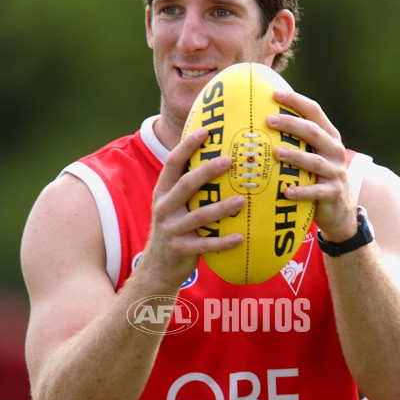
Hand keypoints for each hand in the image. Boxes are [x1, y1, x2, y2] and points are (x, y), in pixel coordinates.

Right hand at [140, 127, 245, 288]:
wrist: (157, 269)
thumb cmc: (175, 231)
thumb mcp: (173, 207)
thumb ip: (188, 188)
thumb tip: (216, 160)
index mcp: (163, 193)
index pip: (172, 163)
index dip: (187, 145)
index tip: (206, 130)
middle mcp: (164, 208)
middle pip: (186, 184)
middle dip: (207, 170)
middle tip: (230, 160)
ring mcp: (172, 230)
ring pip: (199, 216)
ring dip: (221, 207)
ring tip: (242, 201)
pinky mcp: (181, 250)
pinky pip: (205, 244)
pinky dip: (223, 241)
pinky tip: (240, 237)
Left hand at [267, 89, 358, 240]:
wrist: (340, 210)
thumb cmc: (317, 178)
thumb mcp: (312, 155)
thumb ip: (296, 140)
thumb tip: (262, 120)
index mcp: (329, 137)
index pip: (314, 112)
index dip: (296, 101)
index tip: (275, 93)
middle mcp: (334, 151)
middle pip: (313, 132)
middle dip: (291, 124)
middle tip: (268, 120)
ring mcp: (336, 172)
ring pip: (315, 162)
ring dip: (295, 156)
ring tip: (276, 153)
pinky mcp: (333, 193)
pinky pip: (316, 191)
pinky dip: (302, 191)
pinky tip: (286, 191)